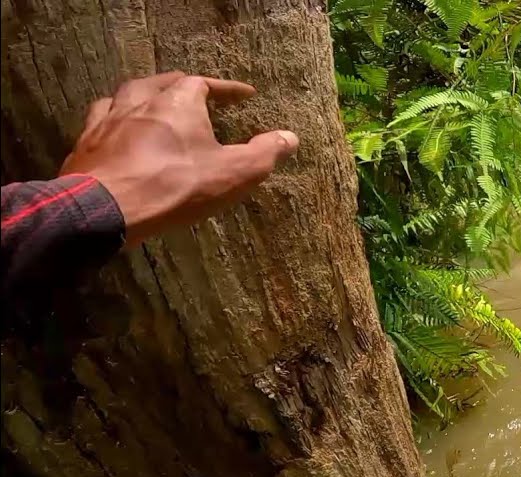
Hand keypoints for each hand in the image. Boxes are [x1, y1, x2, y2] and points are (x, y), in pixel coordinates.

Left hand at [60, 72, 299, 245]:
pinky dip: (115, 119)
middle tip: (197, 94)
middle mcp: (140, 100)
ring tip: (154, 105)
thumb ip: (264, 154)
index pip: (205, 83)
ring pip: (126, 95)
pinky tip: (118, 129)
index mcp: (178, 102)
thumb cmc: (174, 186)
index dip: (227, 89)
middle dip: (183, 86)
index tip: (245, 96)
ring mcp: (108, 119)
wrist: (107, 207)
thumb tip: (290, 137)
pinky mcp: (88, 141)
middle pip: (163, 82)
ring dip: (144, 97)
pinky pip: (102, 119)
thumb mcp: (232, 173)